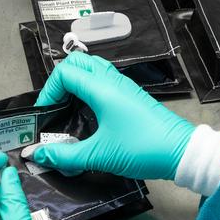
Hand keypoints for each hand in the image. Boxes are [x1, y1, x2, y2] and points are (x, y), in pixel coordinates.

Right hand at [29, 52, 194, 179]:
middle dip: (59, 81)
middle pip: (78, 62)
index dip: (48, 90)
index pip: (65, 73)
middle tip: (54, 106)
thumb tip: (37, 156)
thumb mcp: (99, 156)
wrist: (181, 152)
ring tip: (68, 108)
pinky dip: (90, 88)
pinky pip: (104, 80)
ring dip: (76, 82)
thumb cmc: (142, 149)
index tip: (45, 114)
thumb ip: (65, 156)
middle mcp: (112, 81)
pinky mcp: (132, 96)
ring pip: (92, 69)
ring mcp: (124, 87)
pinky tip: (88, 113)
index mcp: (102, 89)